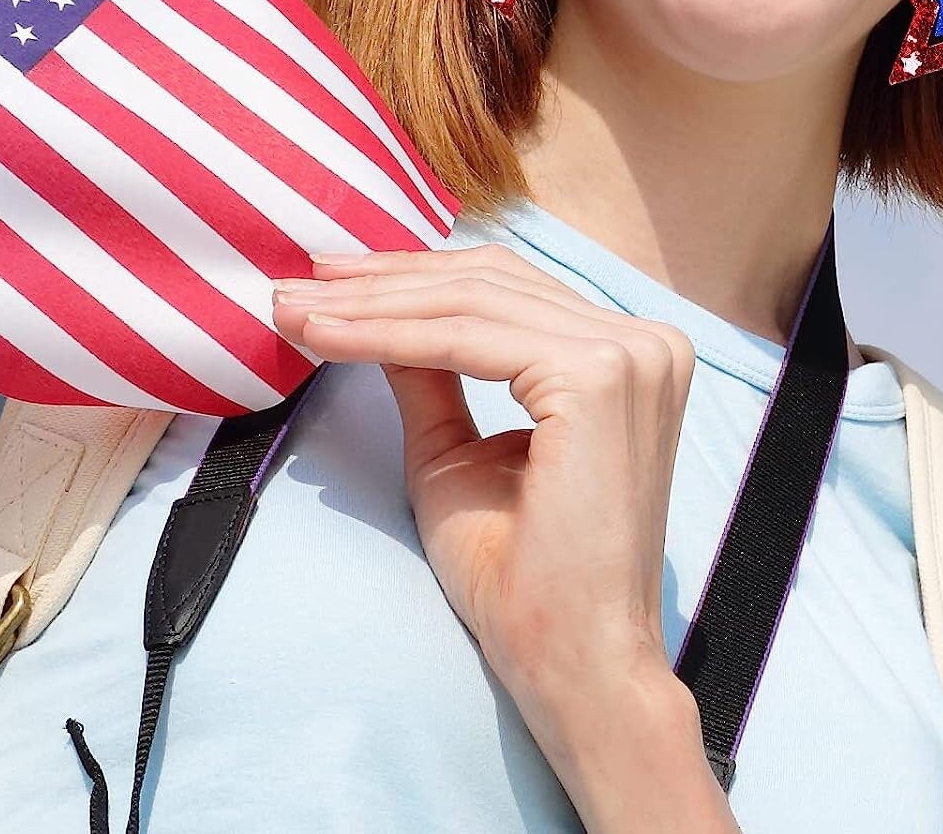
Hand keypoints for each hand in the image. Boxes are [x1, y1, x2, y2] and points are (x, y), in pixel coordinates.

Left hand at [270, 242, 696, 710]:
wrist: (572, 662)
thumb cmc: (525, 579)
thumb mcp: (458, 454)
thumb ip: (430, 376)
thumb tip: (376, 309)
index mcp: (628, 355)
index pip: (506, 290)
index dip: (413, 279)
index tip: (329, 286)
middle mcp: (645, 342)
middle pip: (488, 282)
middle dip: (383, 280)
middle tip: (297, 287)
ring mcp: (629, 355)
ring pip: (472, 302)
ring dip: (373, 301)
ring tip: (298, 309)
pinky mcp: (598, 377)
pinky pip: (467, 341)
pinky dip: (388, 334)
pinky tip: (328, 338)